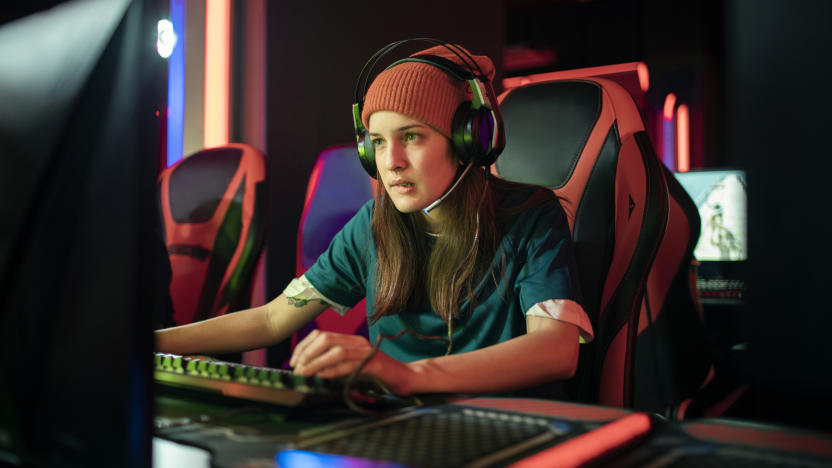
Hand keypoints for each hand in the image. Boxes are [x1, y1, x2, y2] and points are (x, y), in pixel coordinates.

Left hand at [289, 330, 413, 394]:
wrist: (406, 379)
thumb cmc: (378, 376)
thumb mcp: (352, 368)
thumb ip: (335, 365)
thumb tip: (309, 371)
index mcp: (351, 340)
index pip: (321, 335)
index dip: (304, 347)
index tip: (294, 362)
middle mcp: (358, 342)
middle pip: (326, 339)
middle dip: (307, 353)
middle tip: (297, 370)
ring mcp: (367, 351)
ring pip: (336, 351)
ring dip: (317, 363)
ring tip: (305, 374)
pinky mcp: (375, 364)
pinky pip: (350, 365)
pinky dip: (333, 371)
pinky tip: (322, 377)